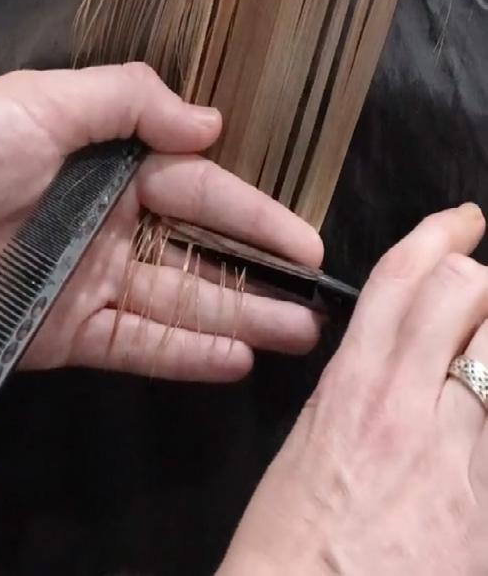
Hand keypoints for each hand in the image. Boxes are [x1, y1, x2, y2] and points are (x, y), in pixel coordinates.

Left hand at [0, 63, 322, 381]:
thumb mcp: (46, 103)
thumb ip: (131, 103)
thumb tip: (210, 123)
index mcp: (118, 175)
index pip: (206, 196)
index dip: (258, 220)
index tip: (307, 244)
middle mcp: (117, 232)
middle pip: (203, 260)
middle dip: (261, 283)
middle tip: (314, 306)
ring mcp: (97, 288)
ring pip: (181, 308)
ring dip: (239, 323)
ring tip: (294, 336)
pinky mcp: (70, 336)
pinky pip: (139, 347)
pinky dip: (185, 355)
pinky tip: (233, 360)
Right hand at [219, 204, 487, 573]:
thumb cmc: (288, 536)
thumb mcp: (307, 443)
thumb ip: (354, 395)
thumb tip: (390, 362)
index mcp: (351, 389)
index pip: (400, 282)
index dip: (436, 237)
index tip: (461, 221)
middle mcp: (409, 408)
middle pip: (468, 297)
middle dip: (482, 277)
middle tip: (480, 283)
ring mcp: (459, 454)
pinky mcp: (487, 501)